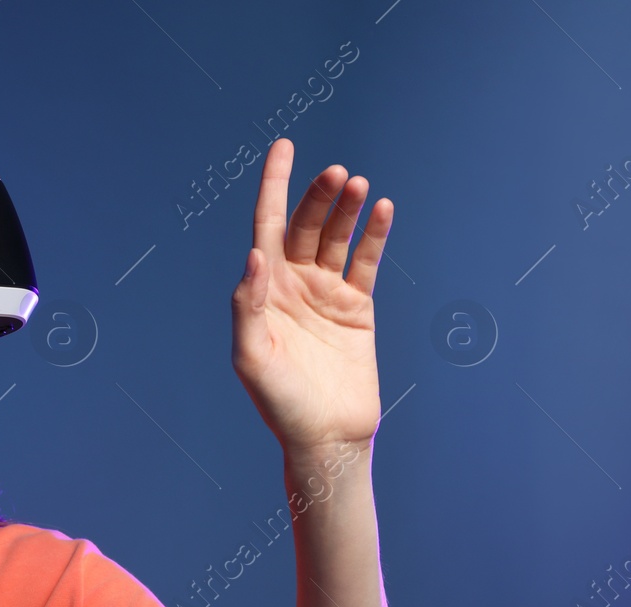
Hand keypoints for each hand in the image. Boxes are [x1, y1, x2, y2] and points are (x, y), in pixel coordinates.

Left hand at [231, 137, 394, 456]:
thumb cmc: (280, 403)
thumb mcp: (251, 357)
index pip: (266, 227)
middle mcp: (293, 285)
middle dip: (318, 196)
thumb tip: (256, 255)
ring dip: (346, 208)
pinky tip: (381, 209)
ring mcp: (326, 293)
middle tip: (336, 175)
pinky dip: (375, 234)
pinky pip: (367, 261)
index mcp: (263, 291)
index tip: (283, 146)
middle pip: (304, 226)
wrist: (326, 435)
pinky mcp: (358, 307)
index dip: (273, 186)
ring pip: (336, 237)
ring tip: (357, 184)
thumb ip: (249, 305)